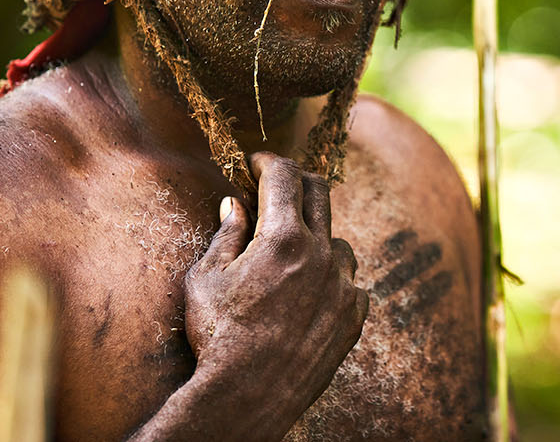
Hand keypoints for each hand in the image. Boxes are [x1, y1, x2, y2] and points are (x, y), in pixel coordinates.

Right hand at [181, 152, 367, 436]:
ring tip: (289, 257)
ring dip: (316, 238)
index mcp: (283, 238)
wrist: (246, 397)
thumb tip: (236, 204)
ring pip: (337, 242)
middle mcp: (321, 255)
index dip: (268, 162)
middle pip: (320, 194)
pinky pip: (349, 283)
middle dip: (296, 183)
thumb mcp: (205, 279)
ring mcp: (343, 286)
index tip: (256, 163)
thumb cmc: (218, 337)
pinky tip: (308, 294)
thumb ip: (226, 234)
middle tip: (277, 187)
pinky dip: (331, 280)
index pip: (284, 175)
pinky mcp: (353, 316)